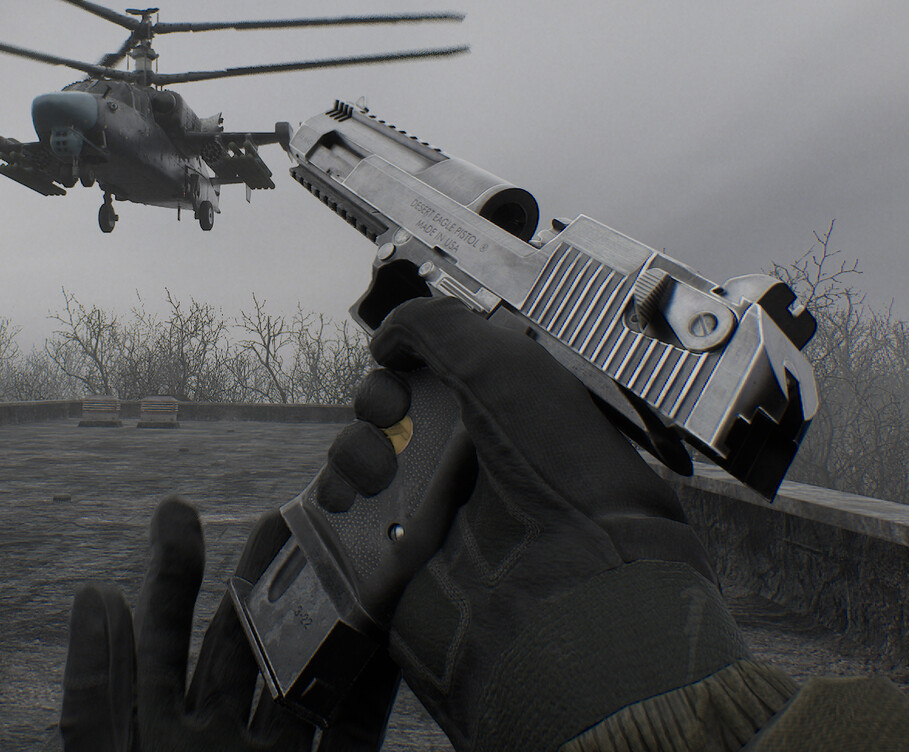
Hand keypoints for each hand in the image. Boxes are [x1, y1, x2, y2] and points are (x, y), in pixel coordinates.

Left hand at [57, 497, 400, 751]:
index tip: (177, 509)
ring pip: (304, 678)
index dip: (168, 576)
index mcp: (157, 739)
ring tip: (342, 549)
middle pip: (239, 648)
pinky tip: (388, 631)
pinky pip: (355, 728)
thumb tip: (96, 594)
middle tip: (283, 509)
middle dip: (259, 578)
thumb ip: (100, 696)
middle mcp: (216, 748)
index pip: (159, 643)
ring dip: (325, 617)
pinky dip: (374, 682)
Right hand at [321, 297, 765, 750]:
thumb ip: (436, 327)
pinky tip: (361, 500)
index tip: (400, 361)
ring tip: (378, 471)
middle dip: (378, 402)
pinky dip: (341, 499)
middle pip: (392, 409)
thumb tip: (387, 336)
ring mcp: (437, 508)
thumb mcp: (505, 364)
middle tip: (390, 413)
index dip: (409, 358)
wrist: (567, 581)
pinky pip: (350, 516)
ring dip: (355, 450)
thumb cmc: (558, 471)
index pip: (436, 369)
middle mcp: (474, 456)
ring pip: (363, 458)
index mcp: (507, 408)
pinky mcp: (403, 557)